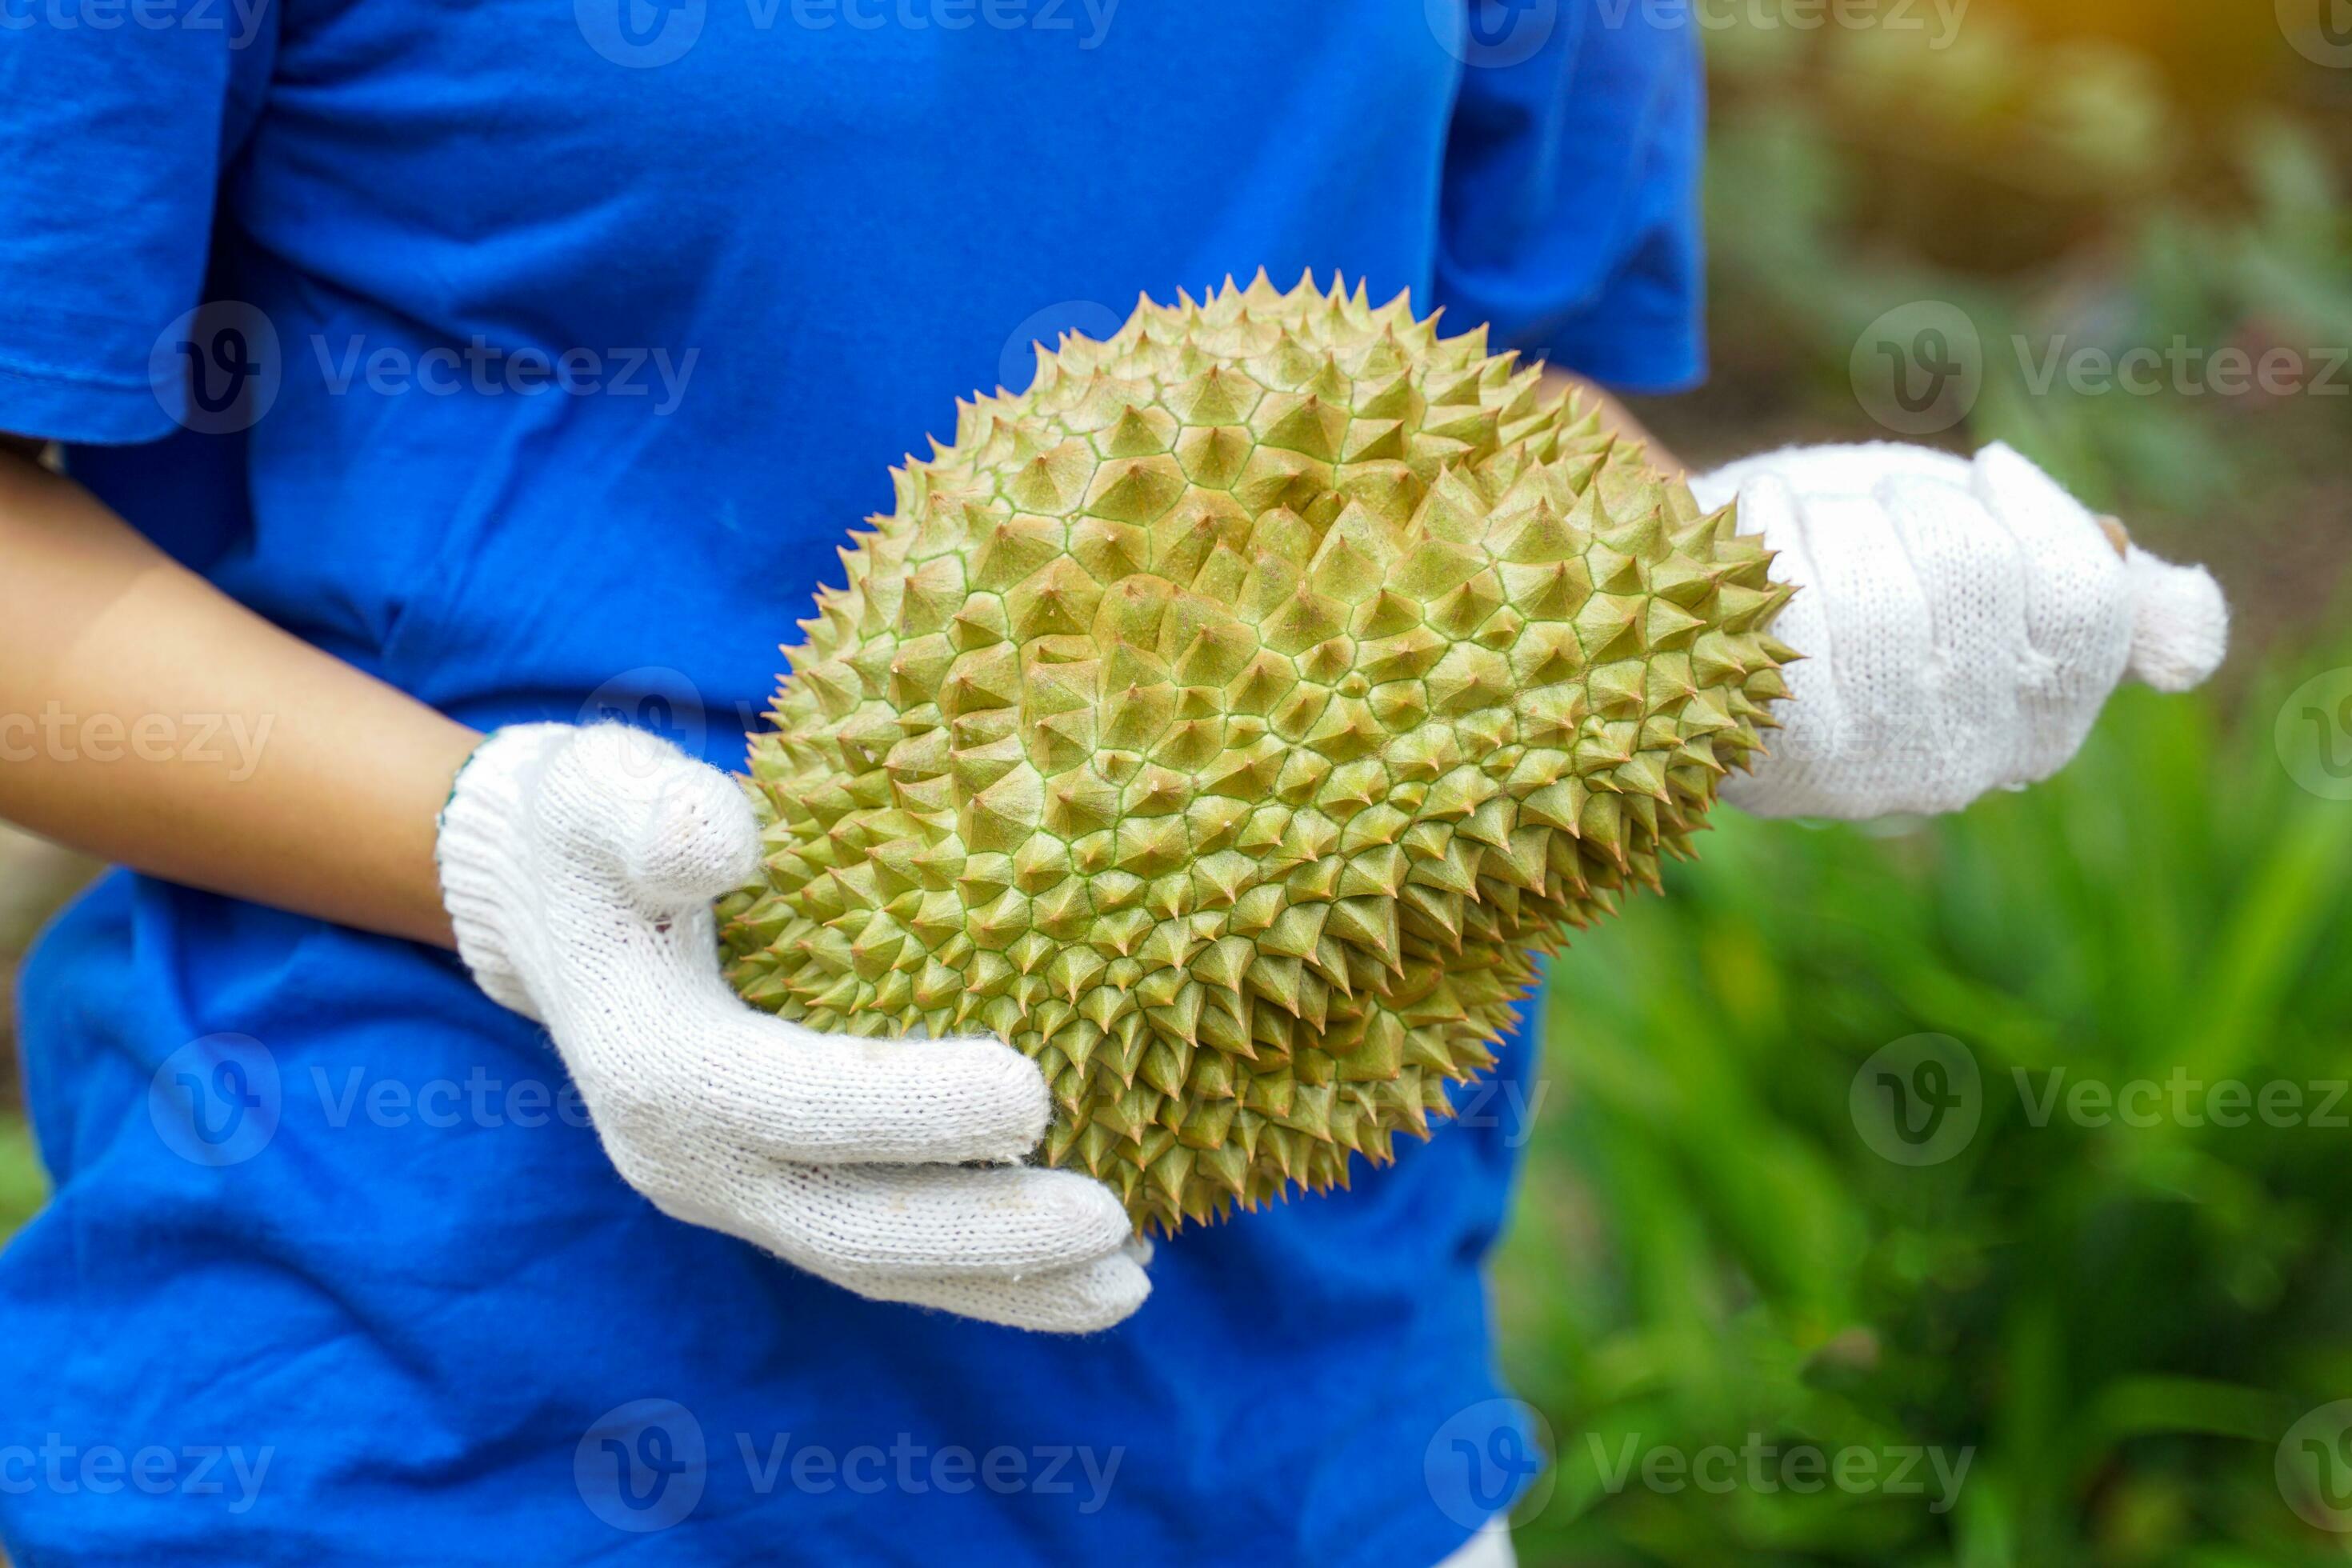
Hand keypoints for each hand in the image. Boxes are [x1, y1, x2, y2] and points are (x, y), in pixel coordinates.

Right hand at [435, 724, 1149, 1331]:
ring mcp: (730, 1191)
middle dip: (984, 1236)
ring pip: (874, 1263)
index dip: (908, 1110)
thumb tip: (721, 837)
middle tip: (1114, 1222)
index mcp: (653, 1066)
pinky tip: (1077, 1271)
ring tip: (1127, 1287)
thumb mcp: (599, 793)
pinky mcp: (769, 1193)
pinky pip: (878, 1250)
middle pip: (848, 1227)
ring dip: (1002, 1286)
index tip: (1030, 1093)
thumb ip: (652, 813)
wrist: (542, 907)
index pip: (794, 1104)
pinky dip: (975, 1272)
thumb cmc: (592, 833)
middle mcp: (686, 1159)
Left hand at [1689, 442, 2227, 818]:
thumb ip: (2091, 582)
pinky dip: (1766, 531)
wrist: (1679, 588)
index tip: (1987, 470)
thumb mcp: (1982, 551)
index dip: (2034, 509)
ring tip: (1798, 532)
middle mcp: (1961, 765)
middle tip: (1864, 518)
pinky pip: (1792, 605)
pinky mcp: (1772, 751)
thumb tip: (2194, 640)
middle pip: (1975, 571)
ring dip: (1827, 518)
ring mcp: (1865, 769)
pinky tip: (1747, 540)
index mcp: (2038, 719)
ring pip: (1876, 587)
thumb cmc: (1843, 564)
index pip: (2087, 602)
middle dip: (1908, 507)